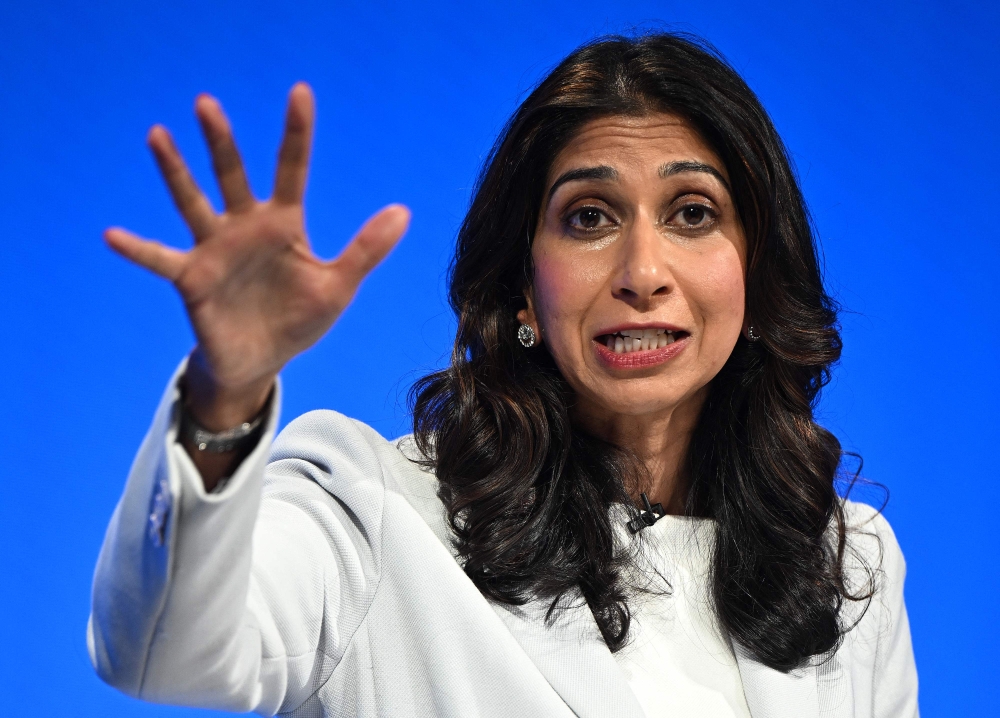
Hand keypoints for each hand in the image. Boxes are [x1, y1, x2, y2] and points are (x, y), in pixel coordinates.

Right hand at [105, 83, 409, 428]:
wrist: (261, 361)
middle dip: (221, 141)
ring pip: (193, 202)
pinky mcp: (191, 278)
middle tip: (207, 102)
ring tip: (158, 135)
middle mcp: (245, 227)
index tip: (299, 91)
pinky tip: (113, 235)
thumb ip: (365, 249)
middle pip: (232, 175)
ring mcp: (215, 249)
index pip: (291, 169)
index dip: (296, 132)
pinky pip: (160, 259)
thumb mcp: (338, 286)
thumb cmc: (298, 319)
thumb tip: (403, 211)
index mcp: (284, 224)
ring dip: (175, 172)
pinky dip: (138, 248)